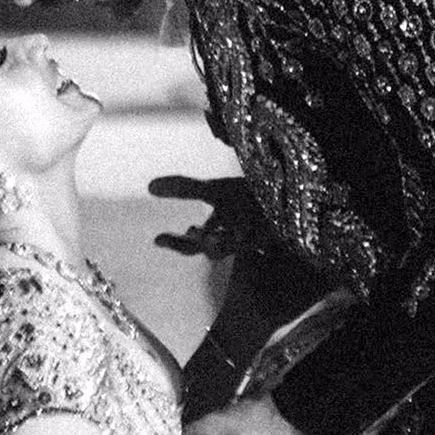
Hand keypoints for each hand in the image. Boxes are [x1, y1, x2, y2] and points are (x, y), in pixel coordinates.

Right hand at [149, 175, 273, 258]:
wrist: (284, 192)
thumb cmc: (248, 195)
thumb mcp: (214, 189)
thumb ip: (183, 188)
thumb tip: (150, 186)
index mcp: (218, 233)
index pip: (192, 244)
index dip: (175, 243)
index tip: (156, 238)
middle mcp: (233, 239)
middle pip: (209, 248)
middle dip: (197, 243)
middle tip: (190, 235)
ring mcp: (253, 237)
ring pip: (231, 245)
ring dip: (219, 240)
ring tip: (211, 233)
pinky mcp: (271, 231)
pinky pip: (257, 234)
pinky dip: (247, 231)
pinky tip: (241, 229)